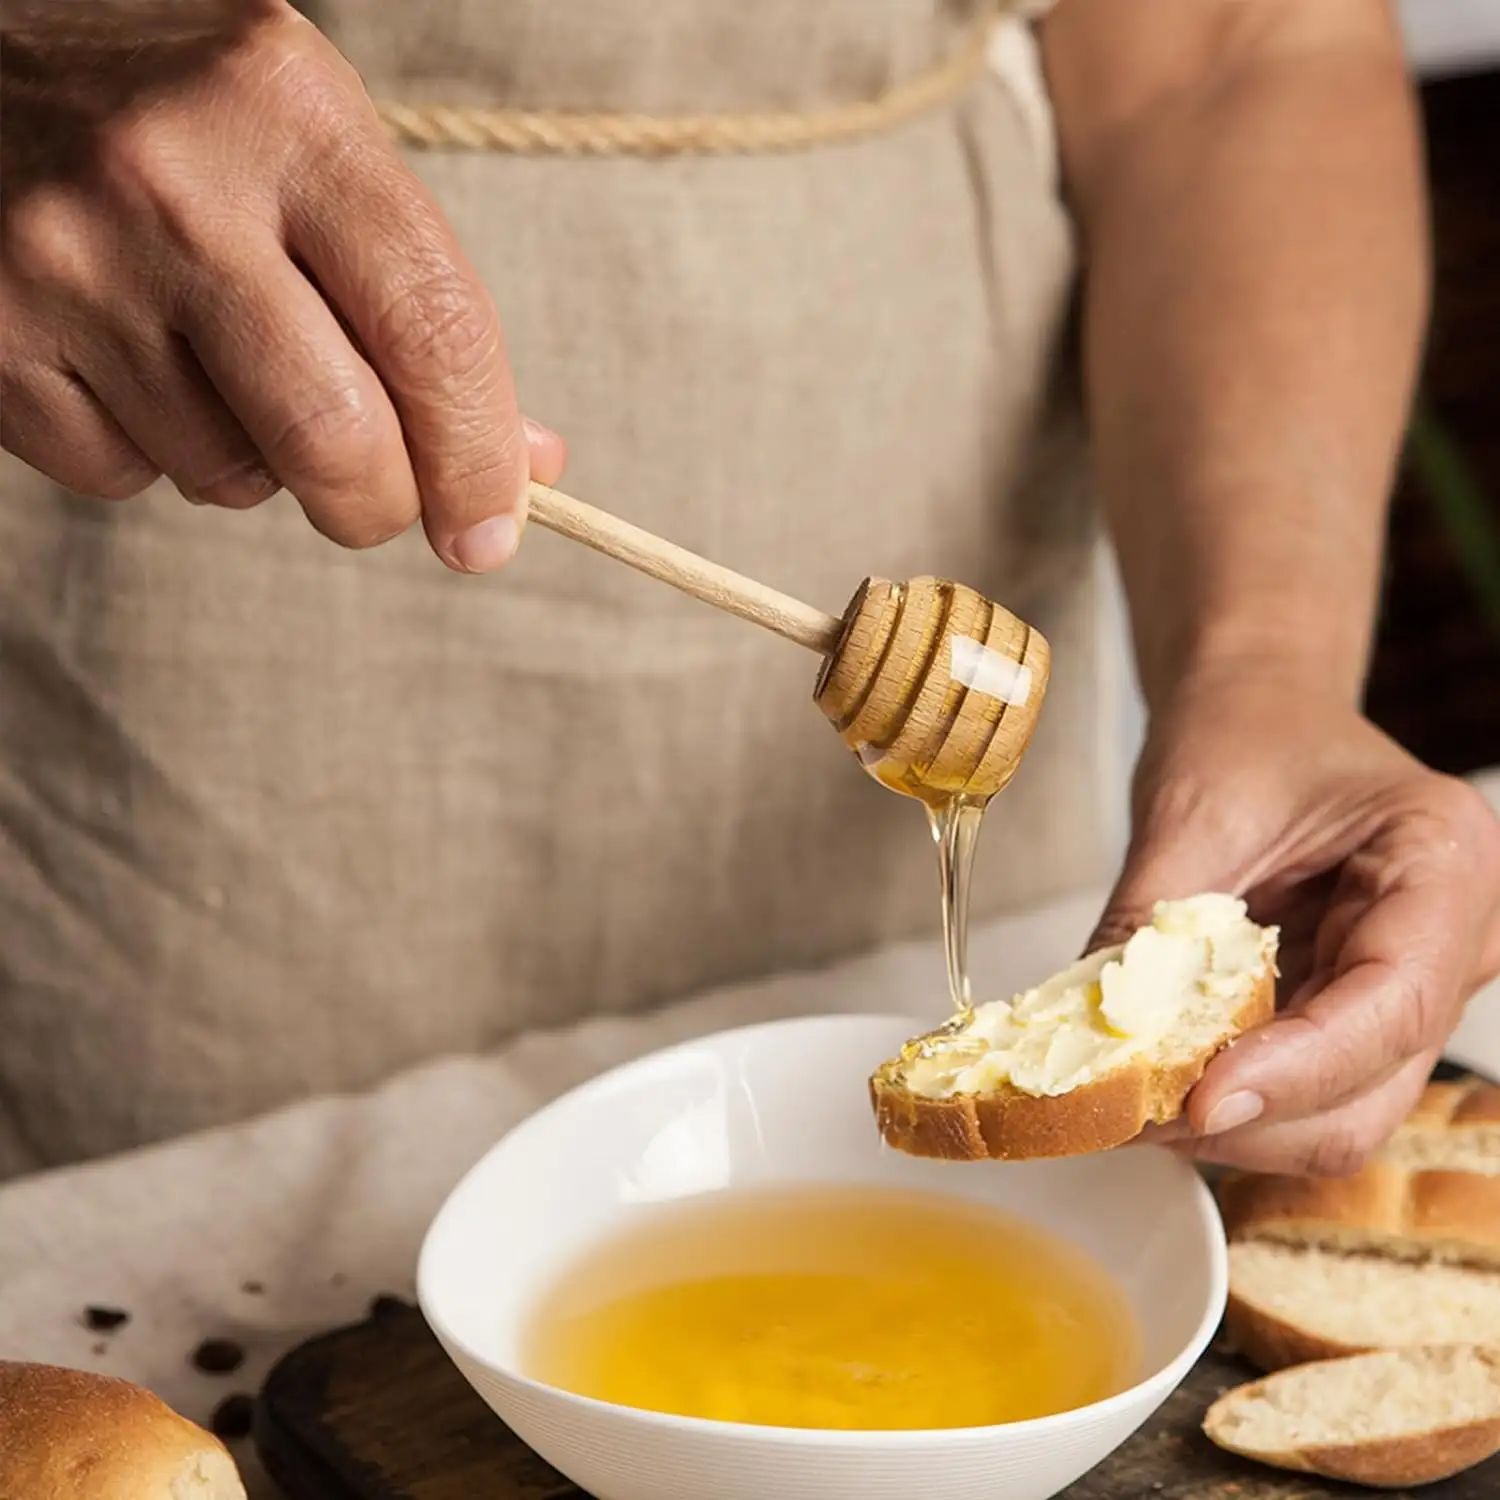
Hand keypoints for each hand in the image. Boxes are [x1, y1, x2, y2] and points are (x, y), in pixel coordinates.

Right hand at [0, 0, 564, 568]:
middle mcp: (171, 182)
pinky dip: (154, 453)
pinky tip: (134, 361)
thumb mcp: (322, 156)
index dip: (479, 459)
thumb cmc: (190, 121)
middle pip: (335, 438)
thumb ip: (424, 305)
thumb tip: (524, 466)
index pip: (432, 330)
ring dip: (257, 463)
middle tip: (377, 498)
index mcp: (290, 114)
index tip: (491, 531)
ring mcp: (66, 262)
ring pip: (230, 475)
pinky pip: (124, 477)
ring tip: (217, 361)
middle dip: (380, 504)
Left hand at [1093, 664, 1499, 1174]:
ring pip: (1341, 1115)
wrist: (1261, 709)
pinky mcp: (1359, 1020)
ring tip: (1130, 1098)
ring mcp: (1414, 991)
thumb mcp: (1188, 816)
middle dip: (1250, 1115)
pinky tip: (1157, 1082)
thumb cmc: (1244, 733)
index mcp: (1442, 861)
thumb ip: (1148, 929)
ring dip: (1232, 1125)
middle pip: (1372, 1088)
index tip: (1199, 1096)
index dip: (1295, 1068)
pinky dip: (1229, 1102)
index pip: (1391, 1002)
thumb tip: (1087, 1040)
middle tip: (1130, 1109)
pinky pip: (1306, 1094)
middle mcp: (1457, 942)